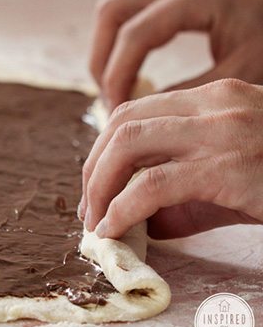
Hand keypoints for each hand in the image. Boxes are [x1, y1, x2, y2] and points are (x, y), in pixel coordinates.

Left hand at [80, 79, 262, 239]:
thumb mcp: (236, 170)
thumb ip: (185, 190)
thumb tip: (139, 220)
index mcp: (214, 98)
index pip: (136, 113)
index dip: (104, 150)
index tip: (96, 186)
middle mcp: (214, 104)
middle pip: (123, 124)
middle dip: (94, 168)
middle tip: (89, 207)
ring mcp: (222, 131)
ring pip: (127, 146)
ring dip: (99, 187)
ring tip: (96, 221)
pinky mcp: (230, 168)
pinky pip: (154, 185)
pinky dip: (122, 210)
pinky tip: (114, 228)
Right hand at [89, 0, 262, 110]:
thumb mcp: (241, 75)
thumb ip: (186, 94)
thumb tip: (140, 115)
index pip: (134, 34)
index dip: (117, 76)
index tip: (116, 110)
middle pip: (111, 13)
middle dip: (102, 61)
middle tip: (109, 98)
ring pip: (115, 10)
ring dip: (108, 50)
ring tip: (116, 88)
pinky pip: (132, 11)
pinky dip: (123, 41)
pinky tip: (133, 70)